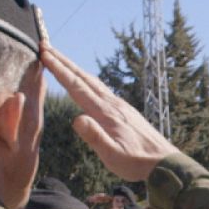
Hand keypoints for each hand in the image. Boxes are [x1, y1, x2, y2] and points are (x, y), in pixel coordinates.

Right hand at [40, 43, 180, 180]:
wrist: (164, 162)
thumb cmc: (137, 162)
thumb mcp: (112, 155)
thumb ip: (95, 137)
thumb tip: (77, 119)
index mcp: (106, 112)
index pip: (77, 87)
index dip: (59, 70)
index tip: (44, 54)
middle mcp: (112, 104)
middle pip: (83, 78)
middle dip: (63, 62)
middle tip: (45, 46)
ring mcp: (120, 105)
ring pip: (93, 81)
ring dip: (75, 69)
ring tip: (60, 59)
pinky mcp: (125, 110)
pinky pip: (102, 89)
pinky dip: (88, 80)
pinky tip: (86, 82)